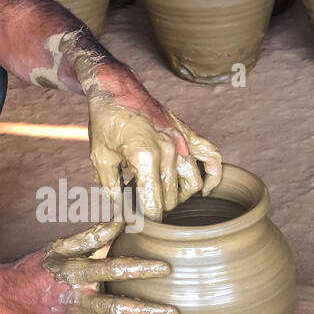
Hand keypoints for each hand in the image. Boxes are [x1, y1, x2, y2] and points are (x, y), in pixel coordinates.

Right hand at [2, 220, 178, 313]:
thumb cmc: (39, 268)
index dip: (140, 269)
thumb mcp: (60, 247)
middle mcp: (77, 301)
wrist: (9, 296)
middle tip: (174, 313)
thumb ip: (91, 237)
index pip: (113, 269)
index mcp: (77, 274)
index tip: (165, 269)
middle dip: (146, 311)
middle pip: (116, 308)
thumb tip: (120, 221)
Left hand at [83, 64, 222, 221]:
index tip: (137, 224)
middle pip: (172, 198)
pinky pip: (212, 157)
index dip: (146, 220)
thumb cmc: (106, 123)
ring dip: (178, 196)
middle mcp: (169, 150)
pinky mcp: (188, 134)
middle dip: (157, 207)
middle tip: (140, 202)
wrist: (116, 89)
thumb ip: (112, 189)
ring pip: (193, 184)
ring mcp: (182, 141)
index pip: (154, 205)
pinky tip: (204, 190)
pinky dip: (213, 176)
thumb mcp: (100, 159)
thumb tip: (124, 211)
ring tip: (160, 193)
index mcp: (145, 157)